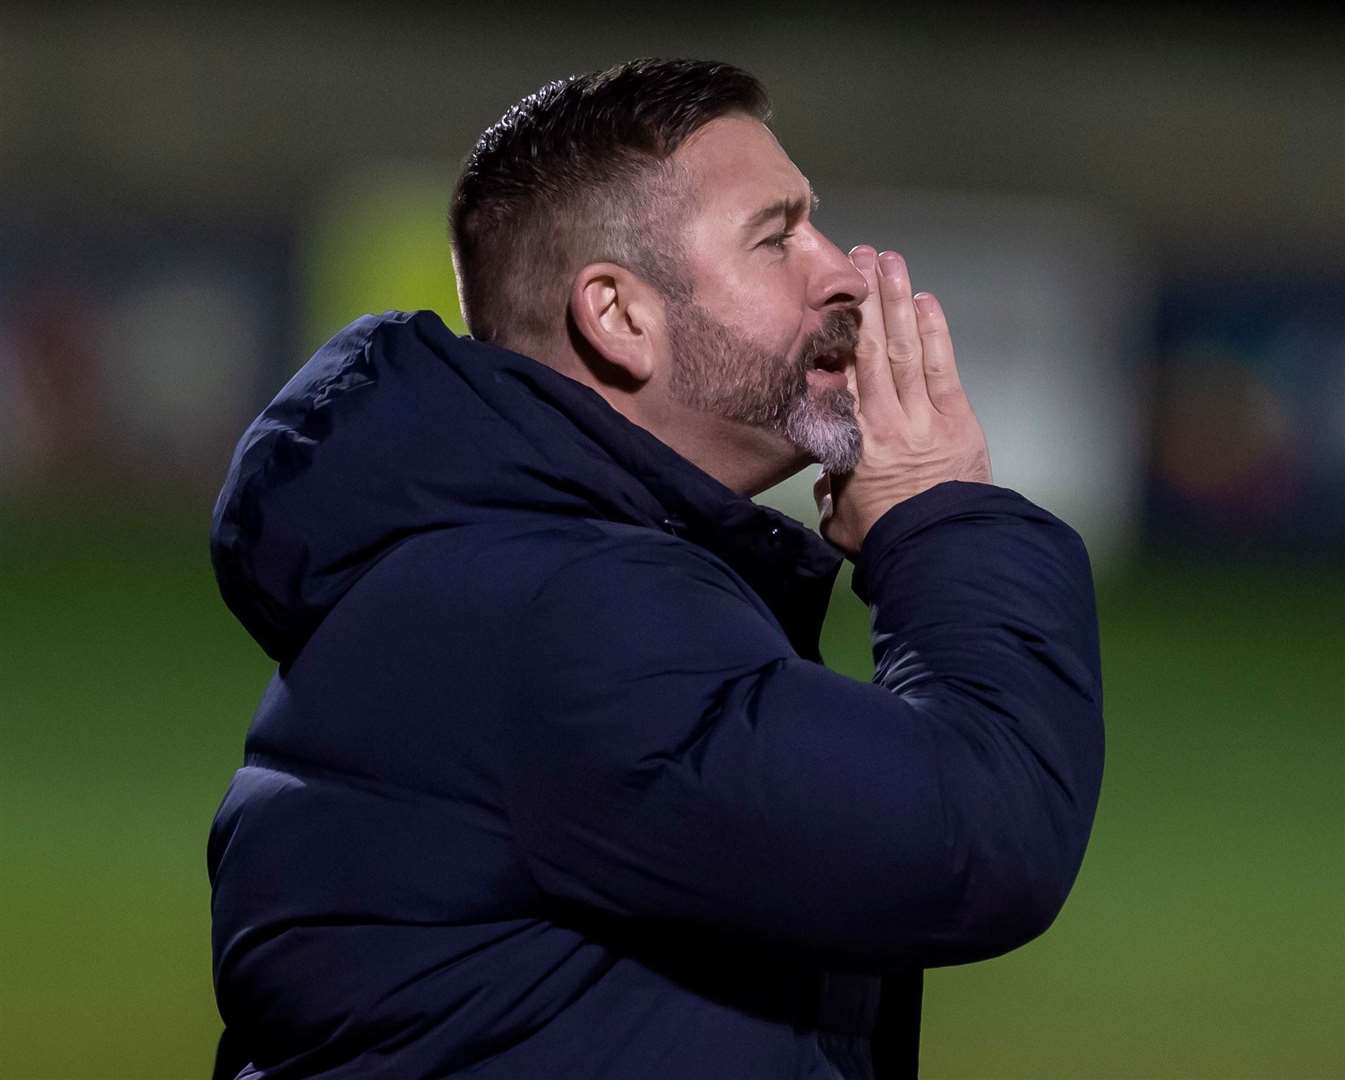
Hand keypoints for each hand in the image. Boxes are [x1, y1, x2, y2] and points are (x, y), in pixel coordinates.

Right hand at [815, 247, 991, 555]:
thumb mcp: (840, 519)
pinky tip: (925, 300)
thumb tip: (826, 479)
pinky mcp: (958, 419)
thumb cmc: (886, 540)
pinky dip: (934, 332)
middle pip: (871, 349)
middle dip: (864, 301)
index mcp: (851, 442)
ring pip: (906, 348)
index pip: (839, 378)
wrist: (940, 553)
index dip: (833, 337)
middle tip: (856, 258)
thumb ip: (831, 491)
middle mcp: (884, 419)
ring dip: (897, 301)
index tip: (825, 304)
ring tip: (888, 261)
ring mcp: (924, 415)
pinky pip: (942, 367)